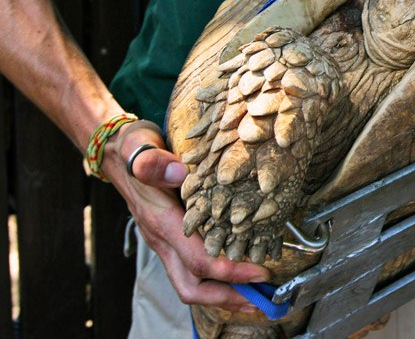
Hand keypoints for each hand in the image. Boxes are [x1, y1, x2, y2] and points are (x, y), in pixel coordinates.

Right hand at [108, 122, 270, 313]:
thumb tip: (176, 172)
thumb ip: (154, 162)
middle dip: (227, 299)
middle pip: (191, 287)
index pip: (199, 262)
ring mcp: (165, 242)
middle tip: (261, 301)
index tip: (262, 274)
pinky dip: (216, 277)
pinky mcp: (170, 238)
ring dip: (223, 293)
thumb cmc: (134, 149)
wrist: (117, 152)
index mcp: (162, 222)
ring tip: (255, 296)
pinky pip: (192, 269)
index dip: (231, 273)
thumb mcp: (141, 147)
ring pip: (191, 282)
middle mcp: (162, 239)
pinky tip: (238, 272)